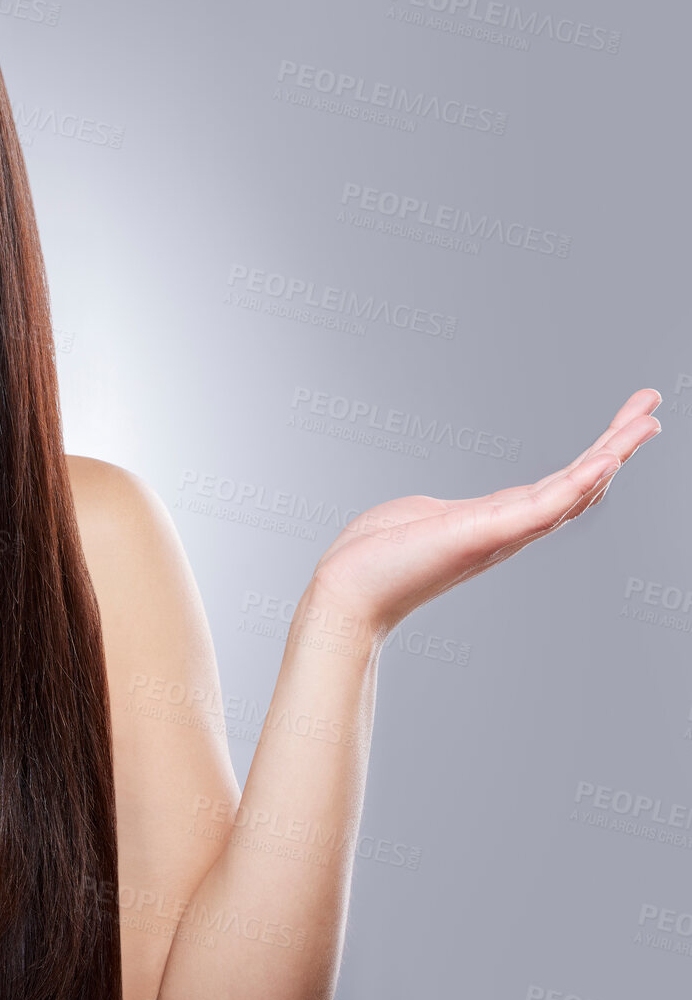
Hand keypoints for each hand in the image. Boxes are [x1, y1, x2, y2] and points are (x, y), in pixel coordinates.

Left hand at [307, 388, 662, 635]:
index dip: (594, 458)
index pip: (558, 487)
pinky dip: (579, 483)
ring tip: (647, 421)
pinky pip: (545, 506)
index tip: (623, 425)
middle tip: (652, 407)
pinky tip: (608, 460)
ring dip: (613, 454)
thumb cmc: (373, 559)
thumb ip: (439, 512)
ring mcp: (503, 533)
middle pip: (580, 484)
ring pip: (574, 490)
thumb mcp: (416, 519)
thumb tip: (435, 511)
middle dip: (618, 445)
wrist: (347, 592)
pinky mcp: (487, 533)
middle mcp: (509, 530)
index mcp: (495, 521)